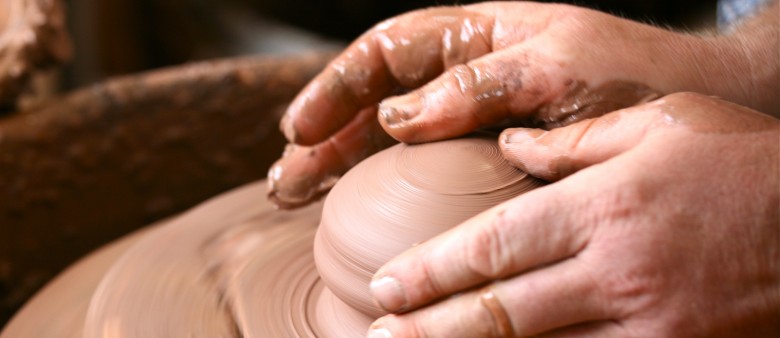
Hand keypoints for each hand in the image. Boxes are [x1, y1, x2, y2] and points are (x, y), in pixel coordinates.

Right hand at [268, 1, 778, 208]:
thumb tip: (395, 117)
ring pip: (390, 140)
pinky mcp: (492, 162)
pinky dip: (384, 190)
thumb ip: (480, 82)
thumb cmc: (640, 79)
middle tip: (287, 181)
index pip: (386, 52)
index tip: (299, 129)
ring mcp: (477, 120)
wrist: (707, 110)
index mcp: (480, 35)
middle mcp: (469, 76)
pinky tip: (357, 209)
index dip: (335, 89)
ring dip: (340, 167)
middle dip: (324, 138)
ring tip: (299, 197)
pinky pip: (425, 173)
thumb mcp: (562, 66)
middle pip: (374, 101)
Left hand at [366, 93, 779, 336]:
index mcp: (604, 207)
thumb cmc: (745, 163)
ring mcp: (649, 325)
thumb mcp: (661, 125)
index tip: (386, 287)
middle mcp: (617, 272)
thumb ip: (574, 141)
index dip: (431, 271)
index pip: (493, 246)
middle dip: (431, 329)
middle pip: (501, 312)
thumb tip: (509, 148)